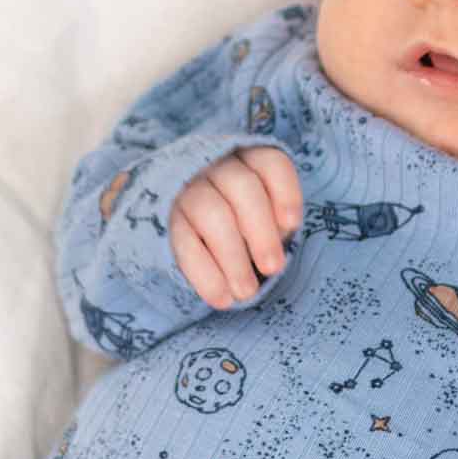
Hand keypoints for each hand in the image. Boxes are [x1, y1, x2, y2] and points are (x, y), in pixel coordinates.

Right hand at [170, 145, 303, 307]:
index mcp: (246, 160)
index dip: (285, 193)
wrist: (186, 234)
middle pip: (243, 187)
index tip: (291, 225)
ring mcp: (187, 190)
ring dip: (234, 257)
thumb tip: (274, 248)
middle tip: (273, 268)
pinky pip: (184, 244)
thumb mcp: (261, 219)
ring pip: (212, 214)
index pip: (270, 164)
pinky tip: (221, 298)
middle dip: (262, 231)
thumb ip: (272, 225)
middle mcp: (214, 167)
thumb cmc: (240, 224)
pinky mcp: (166, 220)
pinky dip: (205, 274)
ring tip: (247, 292)